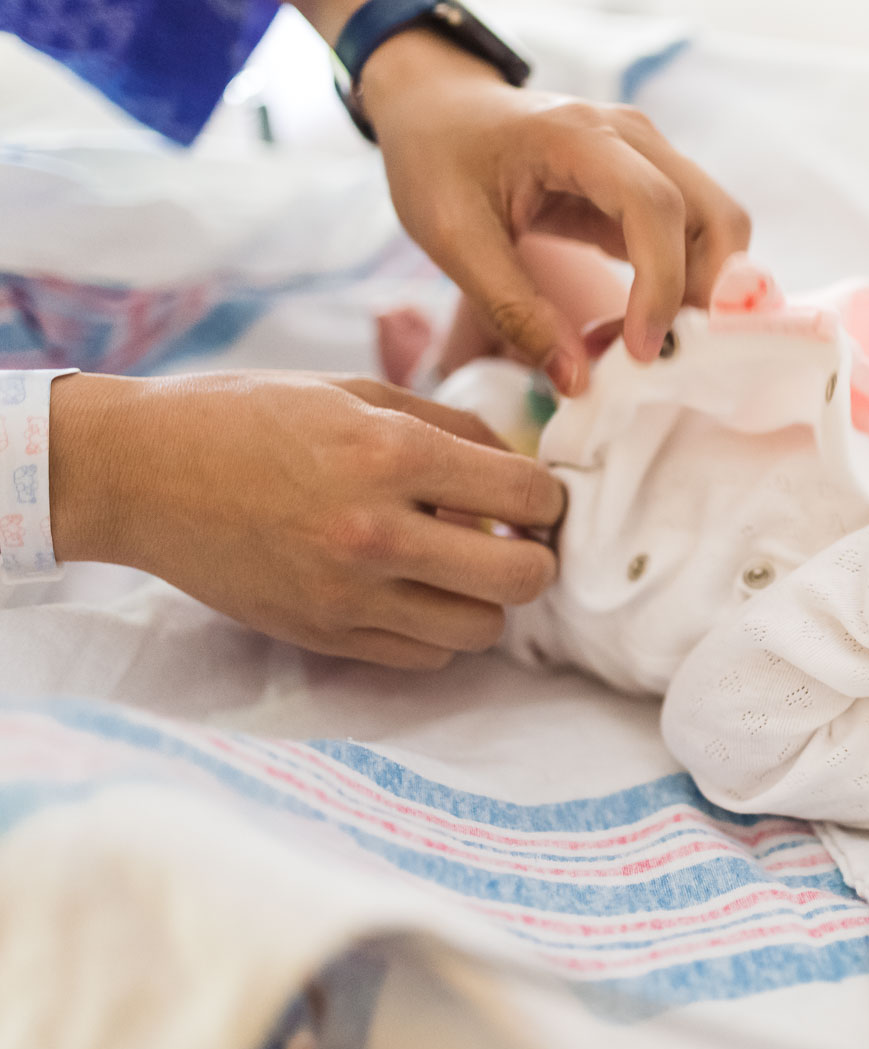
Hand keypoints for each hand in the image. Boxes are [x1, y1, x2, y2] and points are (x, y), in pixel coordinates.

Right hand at [48, 372, 566, 668]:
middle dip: (535, 557)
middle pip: (521, 579)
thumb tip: (521, 463)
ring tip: (463, 566)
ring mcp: (348, 594)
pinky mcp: (323, 636)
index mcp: (390, 454)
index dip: (547, 497)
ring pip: (481, 630)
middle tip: (516, 538)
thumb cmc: (248, 417)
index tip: (534, 494)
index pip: (527, 496)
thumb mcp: (355, 391)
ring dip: (488, 600)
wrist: (141, 472)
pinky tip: (419, 592)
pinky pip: (425, 657)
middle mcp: (375, 532)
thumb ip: (450, 428)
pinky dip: (439, 630)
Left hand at [359, 31, 752, 394]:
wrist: (438, 105)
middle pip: (718, 216)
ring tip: (644, 342)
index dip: (662, 284)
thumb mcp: (453, 238)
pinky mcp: (650, 184)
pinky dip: (684, 286)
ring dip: (702, 295)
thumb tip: (576, 381)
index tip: (640, 351)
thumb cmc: (437, 158)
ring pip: (720, 229)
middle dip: (710, 295)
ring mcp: (650, 158)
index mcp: (580, 137)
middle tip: (668, 355)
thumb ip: (514, 310)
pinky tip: (637, 324)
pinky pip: (694, 238)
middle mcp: (633, 138)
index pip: (656, 207)